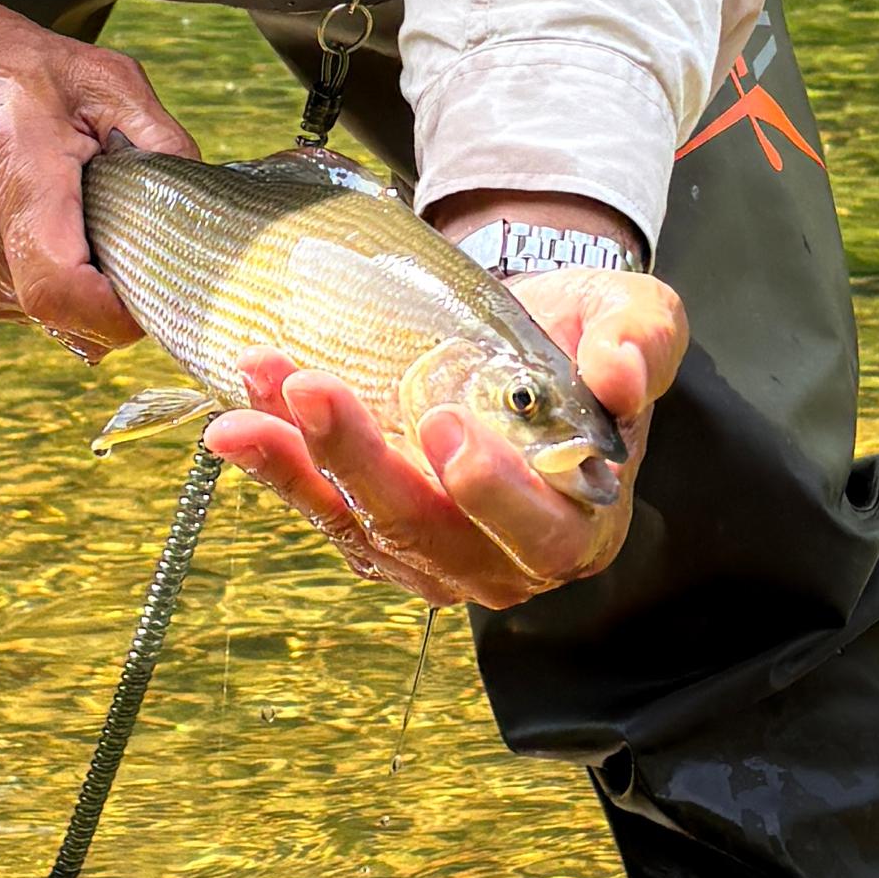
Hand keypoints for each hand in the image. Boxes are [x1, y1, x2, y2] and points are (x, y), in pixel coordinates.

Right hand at [0, 0, 188, 346]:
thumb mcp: (102, 79)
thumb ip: (163, 141)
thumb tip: (204, 200)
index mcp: (12, 181)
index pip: (63, 294)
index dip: (119, 313)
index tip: (156, 291)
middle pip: (65, 312)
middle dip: (109, 286)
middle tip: (120, 227)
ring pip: (43, 316)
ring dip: (72, 280)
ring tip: (62, 210)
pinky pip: (13, 306)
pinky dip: (37, 276)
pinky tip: (29, 222)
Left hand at [207, 214, 684, 609]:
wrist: (528, 331)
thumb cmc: (588, 338)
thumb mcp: (637, 317)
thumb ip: (642, 341)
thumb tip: (624, 377)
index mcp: (582, 523)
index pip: (542, 535)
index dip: (494, 495)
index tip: (447, 428)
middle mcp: (505, 560)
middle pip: (429, 533)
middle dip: (365, 463)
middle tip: (318, 390)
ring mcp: (431, 556)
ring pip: (363, 525)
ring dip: (301, 459)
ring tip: (262, 386)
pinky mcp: (374, 533)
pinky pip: (321, 511)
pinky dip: (276, 467)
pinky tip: (235, 423)